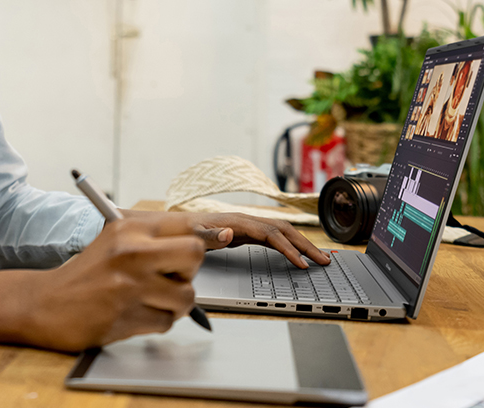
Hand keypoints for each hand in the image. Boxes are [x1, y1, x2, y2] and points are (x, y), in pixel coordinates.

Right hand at [0, 214, 204, 351]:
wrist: (44, 303)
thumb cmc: (85, 275)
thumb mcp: (115, 242)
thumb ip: (153, 240)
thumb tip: (206, 241)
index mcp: (128, 229)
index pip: (185, 226)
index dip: (209, 237)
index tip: (224, 238)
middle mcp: (130, 252)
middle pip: (194, 255)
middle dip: (189, 272)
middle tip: (171, 279)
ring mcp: (129, 284)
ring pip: (186, 295)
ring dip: (174, 305)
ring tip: (150, 300)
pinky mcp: (126, 315)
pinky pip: (166, 322)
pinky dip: (155, 322)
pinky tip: (134, 314)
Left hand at [122, 210, 330, 268]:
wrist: (159, 228)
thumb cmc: (174, 232)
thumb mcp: (186, 236)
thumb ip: (206, 235)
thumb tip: (228, 233)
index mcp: (231, 220)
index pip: (267, 232)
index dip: (286, 247)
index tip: (300, 263)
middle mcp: (239, 220)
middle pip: (279, 230)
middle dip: (303, 244)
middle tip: (324, 261)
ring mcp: (240, 226)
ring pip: (277, 233)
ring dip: (299, 244)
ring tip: (320, 259)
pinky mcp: (239, 234)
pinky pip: (269, 239)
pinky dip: (285, 246)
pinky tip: (295, 256)